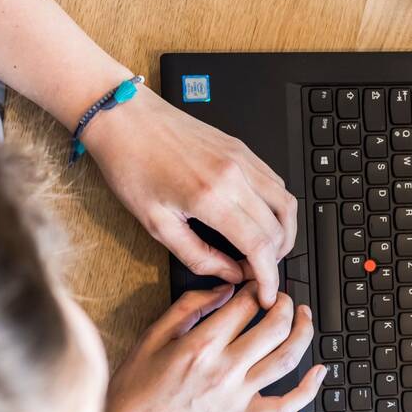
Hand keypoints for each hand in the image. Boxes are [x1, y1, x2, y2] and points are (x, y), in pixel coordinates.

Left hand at [81, 89, 297, 306]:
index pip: (259, 246)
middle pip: (278, 229)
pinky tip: (263, 220)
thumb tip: (229, 273)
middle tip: (256, 272)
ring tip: (267, 250)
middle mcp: (234, 175)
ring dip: (284, 234)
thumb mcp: (155, 224)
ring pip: (287, 205)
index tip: (267, 293)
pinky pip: (277, 184)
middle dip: (274, 259)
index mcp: (210, 197)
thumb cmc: (131, 165)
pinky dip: (278, 209)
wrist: (124, 118)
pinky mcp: (243, 149)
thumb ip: (198, 256)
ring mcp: (243, 159)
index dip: (268, 277)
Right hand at [97, 284, 323, 411]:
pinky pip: (286, 405)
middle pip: (274, 327)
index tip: (255, 285)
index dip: (255, 288)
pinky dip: (308, 389)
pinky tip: (319, 371)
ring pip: (286, 358)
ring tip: (303, 317)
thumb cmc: (134, 394)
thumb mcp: (150, 340)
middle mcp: (224, 369)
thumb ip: (187, 309)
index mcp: (199, 346)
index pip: (244, 305)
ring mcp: (238, 395)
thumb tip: (221, 291)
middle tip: (281, 298)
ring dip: (303, 333)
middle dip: (284, 304)